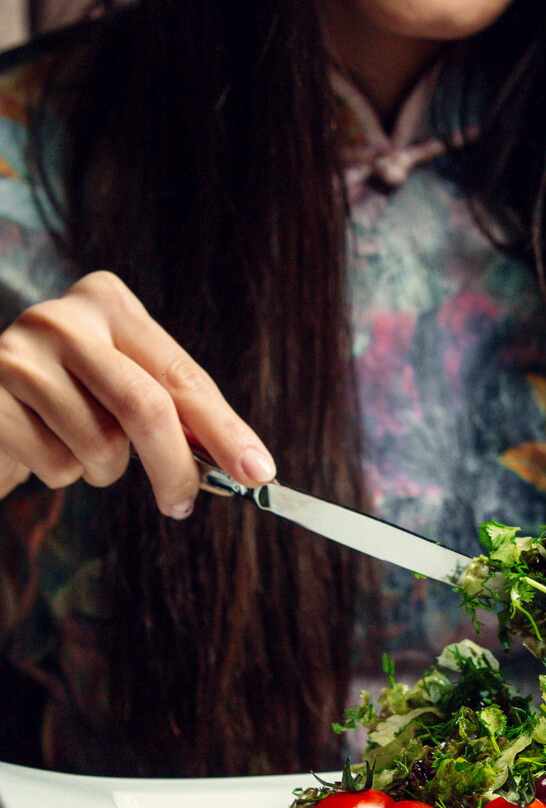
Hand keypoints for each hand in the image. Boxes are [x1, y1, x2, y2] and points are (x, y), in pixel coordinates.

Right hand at [0, 271, 274, 515]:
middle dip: (175, 467)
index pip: (181, 375)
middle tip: (183, 504)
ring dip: (104, 469)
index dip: (224, 429)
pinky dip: (61, 473)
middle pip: (145, 407)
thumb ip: (176, 412)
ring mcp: (17, 356)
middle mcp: (61, 319)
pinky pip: (55, 463)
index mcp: (107, 303)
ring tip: (78, 447)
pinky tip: (39, 445)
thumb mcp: (122, 387)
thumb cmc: (66, 401)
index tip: (259, 472)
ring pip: (99, 444)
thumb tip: (246, 463)